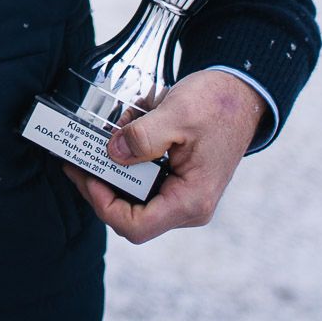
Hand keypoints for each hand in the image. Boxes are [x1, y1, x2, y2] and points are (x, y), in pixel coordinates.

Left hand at [60, 69, 264, 244]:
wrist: (242, 94)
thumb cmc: (218, 105)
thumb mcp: (177, 114)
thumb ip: (142, 138)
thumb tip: (112, 154)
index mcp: (190, 200)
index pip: (135, 226)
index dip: (103, 204)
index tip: (85, 174)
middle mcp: (187, 206)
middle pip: (130, 214)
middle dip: (102, 183)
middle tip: (78, 157)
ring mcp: (183, 195)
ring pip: (134, 196)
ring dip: (115, 168)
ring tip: (109, 134)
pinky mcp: (177, 181)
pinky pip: (143, 180)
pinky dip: (129, 158)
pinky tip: (126, 131)